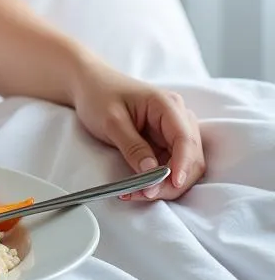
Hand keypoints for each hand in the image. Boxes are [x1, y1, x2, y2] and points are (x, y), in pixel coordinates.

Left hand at [72, 64, 205, 200]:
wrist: (88, 84)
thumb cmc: (98, 95)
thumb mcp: (111, 120)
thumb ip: (133, 147)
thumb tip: (153, 173)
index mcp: (167, 105)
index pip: (185, 140)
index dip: (182, 165)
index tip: (171, 184)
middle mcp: (178, 118)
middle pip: (191, 158)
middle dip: (172, 181)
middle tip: (145, 194)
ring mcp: (173, 131)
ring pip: (183, 166)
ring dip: (165, 185)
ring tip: (136, 193)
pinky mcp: (164, 142)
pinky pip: (170, 166)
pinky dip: (157, 180)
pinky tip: (137, 187)